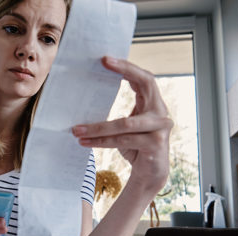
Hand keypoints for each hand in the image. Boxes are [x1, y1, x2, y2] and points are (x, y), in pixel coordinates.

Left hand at [72, 56, 172, 193]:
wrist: (151, 174)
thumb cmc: (136, 147)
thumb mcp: (127, 126)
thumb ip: (120, 113)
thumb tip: (89, 98)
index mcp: (154, 104)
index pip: (145, 78)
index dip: (128, 67)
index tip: (106, 59)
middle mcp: (161, 113)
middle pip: (145, 85)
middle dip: (124, 71)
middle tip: (101, 64)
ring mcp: (161, 129)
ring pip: (125, 123)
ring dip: (97, 127)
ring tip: (76, 129)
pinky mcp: (155, 145)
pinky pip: (123, 140)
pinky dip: (102, 141)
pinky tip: (85, 141)